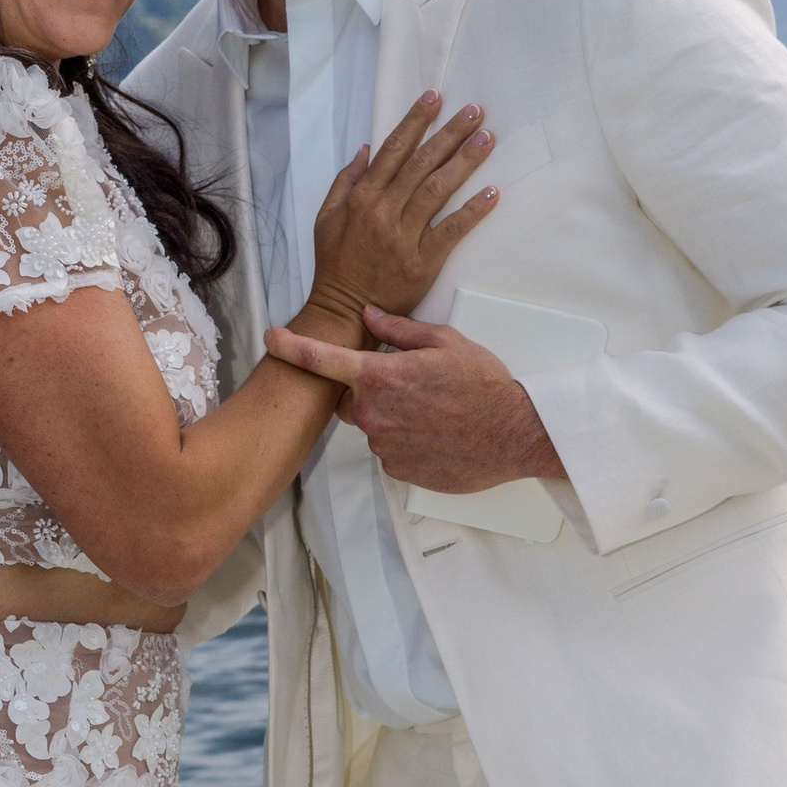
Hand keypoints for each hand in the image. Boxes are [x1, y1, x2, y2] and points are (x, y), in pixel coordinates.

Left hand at [260, 307, 565, 492]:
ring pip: (374, 425)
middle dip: (371, 389)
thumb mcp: (446, 341)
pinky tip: (437, 434)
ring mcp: (385, 445)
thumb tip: (370, 316)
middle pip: (351, 398)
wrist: (515, 433)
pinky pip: (391, 450)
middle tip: (411, 384)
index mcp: (380, 376)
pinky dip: (406, 441)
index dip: (293, 347)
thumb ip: (399, 330)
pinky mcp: (399, 470)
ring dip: (393, 416)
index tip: (271, 338)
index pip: (323, 360)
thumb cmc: (484, 383)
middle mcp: (374, 413)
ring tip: (434, 411)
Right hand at [299, 94, 497, 337]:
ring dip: (465, 161)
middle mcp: (384, 211)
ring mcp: (404, 236)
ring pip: (438, 189)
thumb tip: (365, 148)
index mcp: (362, 197)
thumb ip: (345, 181)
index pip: (393, 148)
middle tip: (475, 111)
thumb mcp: (326, 217)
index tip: (435, 97)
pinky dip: (472, 211)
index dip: (416, 120)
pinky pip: (451, 231)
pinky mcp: (422, 262)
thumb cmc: (335, 264)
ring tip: (487, 138)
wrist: (343, 310)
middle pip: (422, 163)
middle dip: (449, 133)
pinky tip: (492, 194)